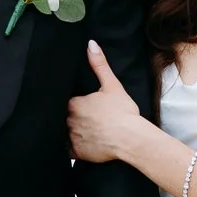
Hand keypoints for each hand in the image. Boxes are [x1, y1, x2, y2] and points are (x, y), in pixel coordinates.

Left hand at [67, 40, 140, 162]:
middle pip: (65, 117)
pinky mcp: (76, 152)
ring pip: (65, 133)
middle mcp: (68, 120)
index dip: (77, 104)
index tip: (87, 106)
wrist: (130, 138)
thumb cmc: (122, 112)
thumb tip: (91, 44)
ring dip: (73, 132)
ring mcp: (71, 137)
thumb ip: (99, 65)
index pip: (69, 102)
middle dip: (74, 117)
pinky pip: (68, 149)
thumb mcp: (112, 85)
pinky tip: (85, 144)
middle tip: (90, 119)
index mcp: (74, 103)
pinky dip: (75, 147)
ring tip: (88, 132)